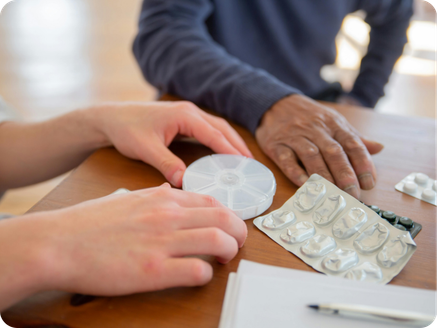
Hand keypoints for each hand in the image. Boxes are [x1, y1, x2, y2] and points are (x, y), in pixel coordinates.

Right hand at [0, 184, 246, 308]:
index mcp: (162, 198)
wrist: (57, 243)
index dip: (228, 215)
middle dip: (239, 232)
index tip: (228, 226)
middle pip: (224, 218)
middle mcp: (167, 215)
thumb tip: (167, 190)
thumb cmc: (87, 222)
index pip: (212, 201)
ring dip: (230, 251)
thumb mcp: (125, 197)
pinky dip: (207, 274)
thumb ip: (151, 194)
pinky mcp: (153, 270)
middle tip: (236, 243)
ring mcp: (162, 242)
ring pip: (219, 241)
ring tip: (224, 258)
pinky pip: (198, 271)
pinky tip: (199, 275)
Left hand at [90, 101, 252, 186]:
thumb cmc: (126, 128)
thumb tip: (183, 181)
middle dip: (237, 144)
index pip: (214, 134)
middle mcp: (189, 112)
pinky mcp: (183, 120)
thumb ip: (166, 164)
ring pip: (216, 127)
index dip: (230, 149)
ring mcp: (186, 114)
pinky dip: (219, 140)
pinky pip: (207, 129)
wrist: (111, 118)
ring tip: (243, 158)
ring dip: (231, 141)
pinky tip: (222, 151)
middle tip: (251, 162)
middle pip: (221, 128)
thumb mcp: (145, 148)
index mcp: (183, 115)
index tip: (244, 163)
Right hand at [255, 94, 383, 197]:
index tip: (369, 182)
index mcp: (333, 124)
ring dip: (323, 175)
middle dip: (345, 174)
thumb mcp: (333, 121)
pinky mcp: (276, 145)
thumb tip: (378, 148)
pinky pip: (286, 159)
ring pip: (311, 156)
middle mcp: (315, 129)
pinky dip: (296, 172)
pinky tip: (304, 184)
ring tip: (332, 193)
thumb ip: (353, 137)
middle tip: (353, 193)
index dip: (363, 163)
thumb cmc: (308, 117)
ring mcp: (294, 137)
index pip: (352, 143)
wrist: (276, 104)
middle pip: (333, 152)